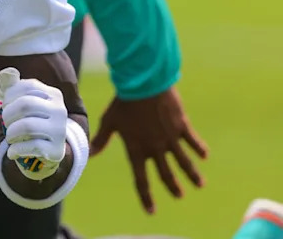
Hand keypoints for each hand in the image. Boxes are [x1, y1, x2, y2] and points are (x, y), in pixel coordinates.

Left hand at [0, 68, 67, 178]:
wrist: (43, 151)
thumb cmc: (27, 120)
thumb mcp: (17, 101)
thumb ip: (10, 86)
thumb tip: (6, 72)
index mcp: (53, 94)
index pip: (26, 86)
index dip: (9, 96)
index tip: (4, 106)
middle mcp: (60, 110)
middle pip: (25, 105)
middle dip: (7, 115)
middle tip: (5, 124)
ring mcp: (60, 131)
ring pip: (27, 126)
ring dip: (10, 133)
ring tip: (9, 137)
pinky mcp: (56, 150)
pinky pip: (31, 146)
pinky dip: (15, 149)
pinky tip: (12, 152)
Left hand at [91, 87, 207, 213]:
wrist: (142, 84)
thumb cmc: (123, 102)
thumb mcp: (110, 121)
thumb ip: (102, 139)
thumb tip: (90, 154)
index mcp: (136, 149)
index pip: (141, 179)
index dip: (146, 196)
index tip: (152, 211)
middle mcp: (155, 148)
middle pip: (165, 173)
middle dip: (172, 186)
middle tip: (179, 196)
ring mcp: (170, 138)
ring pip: (184, 161)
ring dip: (192, 174)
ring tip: (200, 184)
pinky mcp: (181, 126)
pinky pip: (192, 141)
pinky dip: (199, 148)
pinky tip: (205, 155)